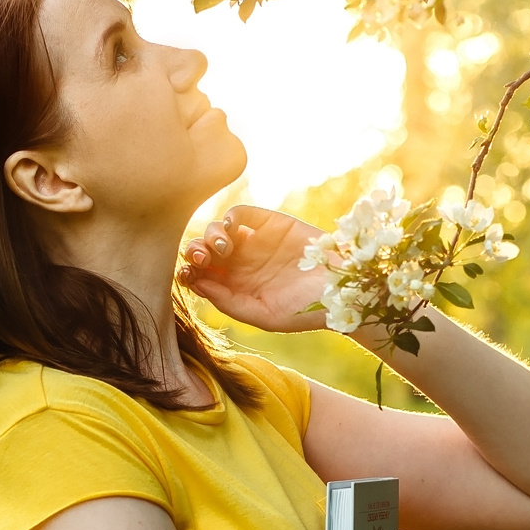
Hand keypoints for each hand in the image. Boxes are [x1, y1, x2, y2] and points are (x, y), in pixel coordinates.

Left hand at [178, 206, 331, 333]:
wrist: (341, 291)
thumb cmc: (305, 311)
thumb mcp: (264, 316)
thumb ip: (229, 302)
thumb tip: (197, 284)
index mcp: (235, 287)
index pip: (200, 275)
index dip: (189, 272)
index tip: (187, 274)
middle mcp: (240, 263)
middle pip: (203, 250)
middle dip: (195, 252)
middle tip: (200, 259)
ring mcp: (254, 241)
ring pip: (217, 231)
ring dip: (210, 236)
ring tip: (221, 248)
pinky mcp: (270, 223)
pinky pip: (241, 213)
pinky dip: (229, 217)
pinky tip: (230, 229)